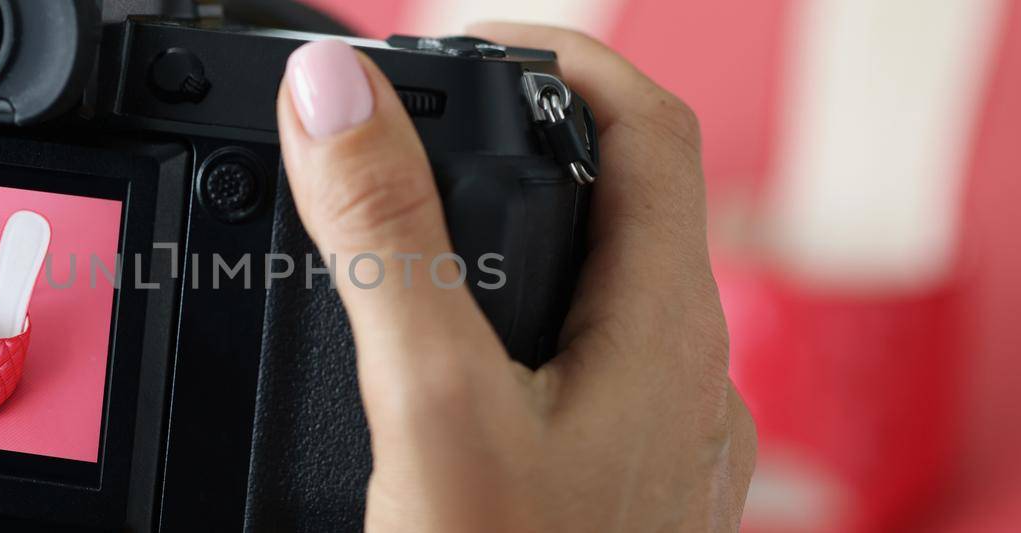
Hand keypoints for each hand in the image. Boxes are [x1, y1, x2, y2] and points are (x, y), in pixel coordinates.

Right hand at [277, 24, 754, 531]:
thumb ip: (388, 240)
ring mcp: (663, 447)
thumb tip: (334, 93)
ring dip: (526, 243)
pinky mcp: (625, 498)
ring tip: (425, 239)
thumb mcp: (431, 403)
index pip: (651, 126)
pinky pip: (591, 376)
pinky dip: (526, 333)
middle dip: (528, 146)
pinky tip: (462, 374)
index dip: (564, 56)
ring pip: (606, 297)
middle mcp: (686, 381)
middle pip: (627, 207)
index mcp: (664, 329)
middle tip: (424, 136)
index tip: (469, 45)